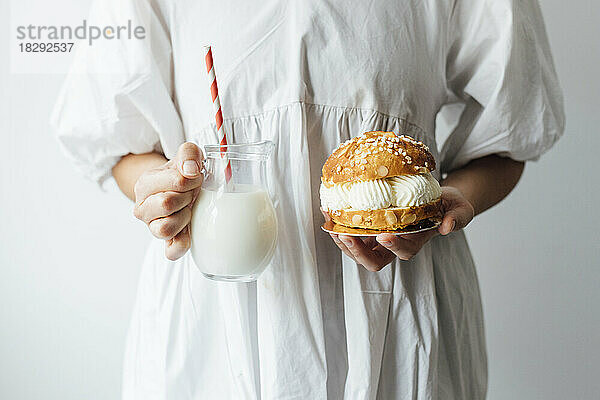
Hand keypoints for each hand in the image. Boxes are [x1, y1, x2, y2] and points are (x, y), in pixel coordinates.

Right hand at [133, 143, 203, 259]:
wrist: (180, 188)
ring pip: (166, 228)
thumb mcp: (186, 156)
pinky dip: (182, 244)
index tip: (195, 176)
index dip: (191, 179)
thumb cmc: (183, 174)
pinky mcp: (166, 242)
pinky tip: (190, 232)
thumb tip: (190, 170)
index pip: (174, 182)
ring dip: (184, 217)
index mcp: (145, 185)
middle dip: (187, 196)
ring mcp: (153, 227)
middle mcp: (143, 208)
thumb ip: (189, 153)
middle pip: (167, 204)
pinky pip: (171, 251)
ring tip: (188, 208)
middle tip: (190, 193)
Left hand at [328, 186, 473, 270]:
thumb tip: (447, 228)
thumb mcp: (461, 208)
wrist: (438, 199)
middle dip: (358, 252)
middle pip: (373, 261)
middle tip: (346, 234)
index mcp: (416, 242)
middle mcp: (395, 245)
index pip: (404, 252)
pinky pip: (351, 234)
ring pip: (357, 251)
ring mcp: (380, 240)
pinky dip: (339, 227)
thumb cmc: (448, 206)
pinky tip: (330, 214)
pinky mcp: (369, 229)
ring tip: (332, 226)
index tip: (386, 235)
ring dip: (343, 242)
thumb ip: (458, 217)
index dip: (394, 246)